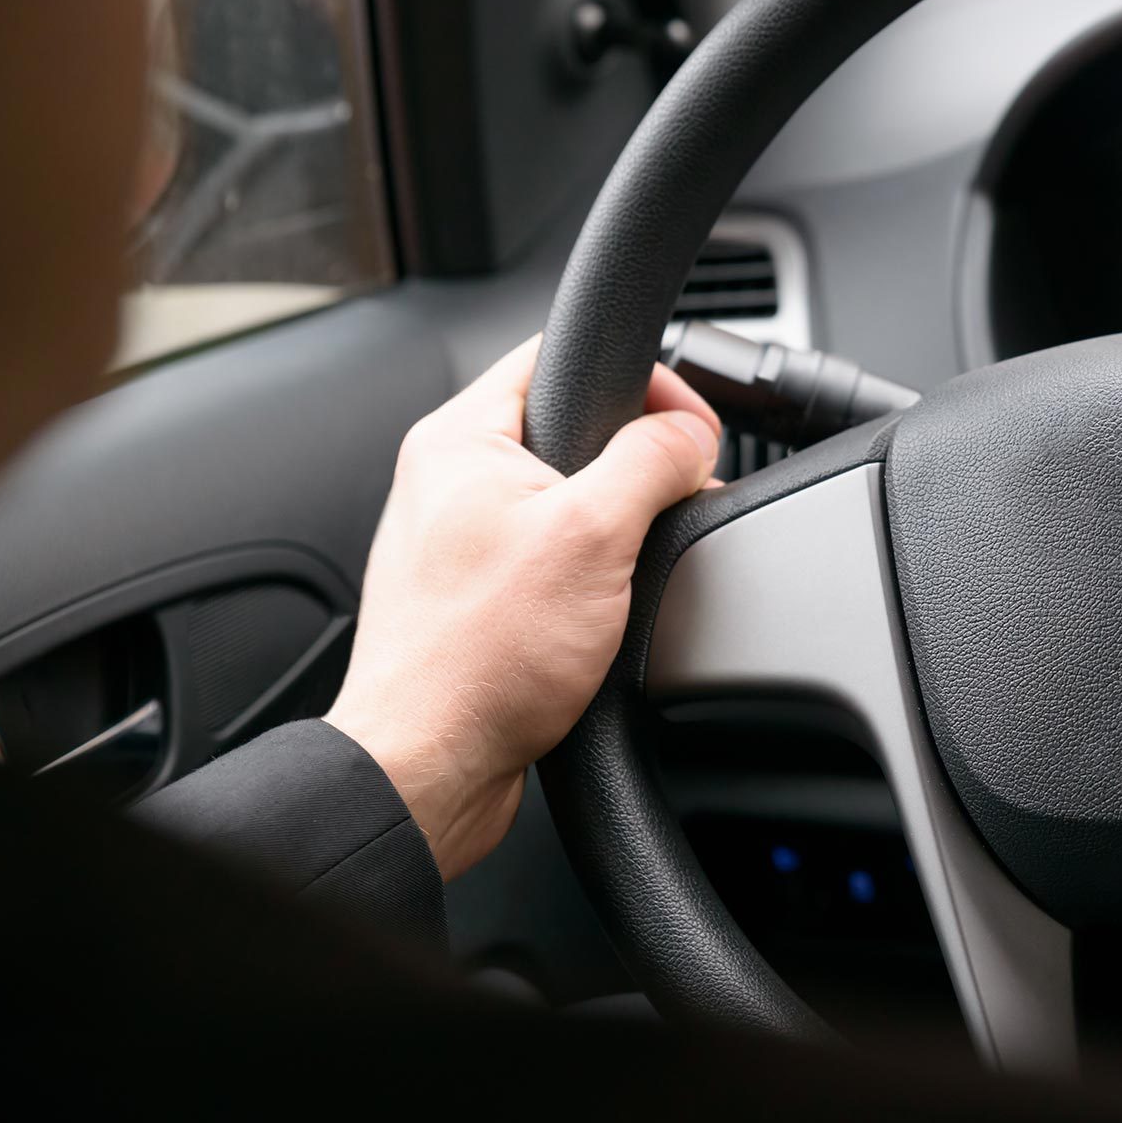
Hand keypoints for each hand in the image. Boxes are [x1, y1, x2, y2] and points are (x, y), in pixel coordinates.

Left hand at [326, 337, 721, 878]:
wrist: (430, 767)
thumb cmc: (478, 660)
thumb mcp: (593, 536)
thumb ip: (650, 462)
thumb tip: (691, 431)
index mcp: (460, 439)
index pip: (560, 355)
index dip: (642, 380)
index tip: (689, 427)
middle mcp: (451, 481)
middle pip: (576, 430)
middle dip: (640, 464)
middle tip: (675, 502)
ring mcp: (463, 540)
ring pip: (571, 499)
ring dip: (621, 526)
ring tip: (638, 566)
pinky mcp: (480, 595)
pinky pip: (556, 557)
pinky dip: (596, 575)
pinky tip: (610, 611)